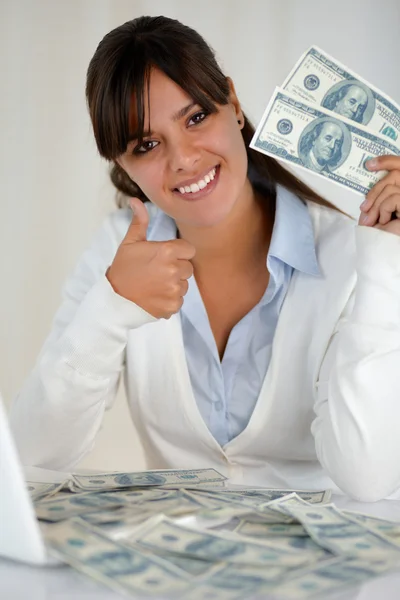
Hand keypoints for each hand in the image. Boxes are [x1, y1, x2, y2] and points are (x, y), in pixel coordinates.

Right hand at [106, 198, 194, 318]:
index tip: (165, 257)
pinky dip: (170, 299)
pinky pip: (180, 300)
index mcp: (167, 251)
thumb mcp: (129, 243)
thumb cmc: (123, 269)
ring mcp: (174, 289)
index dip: (178, 253)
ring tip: (155, 284)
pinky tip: (155, 296)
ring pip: (185, 284)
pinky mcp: (173, 306)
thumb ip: (139, 222)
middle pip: (188, 267)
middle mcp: (174, 270)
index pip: (188, 250)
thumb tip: (135, 201)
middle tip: (157, 272)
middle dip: (176, 268)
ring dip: (174, 284)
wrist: (115, 299)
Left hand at [358, 155, 399, 235]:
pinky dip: (385, 210)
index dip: (386, 161)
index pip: (398, 167)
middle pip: (394, 176)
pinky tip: (387, 222)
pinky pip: (394, 197)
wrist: (385, 251)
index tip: (369, 164)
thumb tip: (371, 181)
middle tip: (364, 210)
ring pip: (391, 189)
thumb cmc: (382, 237)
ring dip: (377, 206)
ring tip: (376, 222)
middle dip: (374, 193)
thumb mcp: (375, 214)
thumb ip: (375, 199)